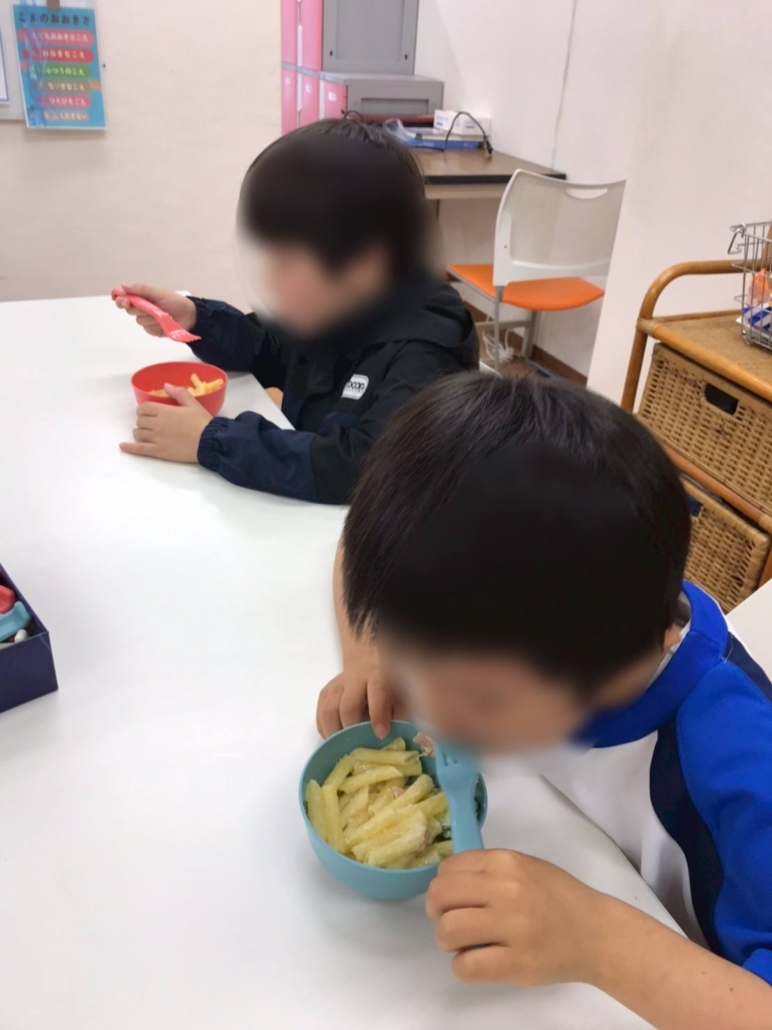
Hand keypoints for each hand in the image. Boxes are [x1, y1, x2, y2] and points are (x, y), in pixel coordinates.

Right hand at [113, 283, 196, 336]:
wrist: (189, 316)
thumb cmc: (175, 302)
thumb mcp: (158, 292)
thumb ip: (140, 289)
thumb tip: (123, 286)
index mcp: (142, 297)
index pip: (124, 298)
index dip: (120, 299)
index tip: (120, 299)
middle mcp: (142, 308)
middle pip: (129, 310)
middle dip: (138, 308)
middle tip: (148, 307)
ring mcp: (147, 320)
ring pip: (139, 320)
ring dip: (151, 317)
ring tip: (163, 314)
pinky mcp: (152, 330)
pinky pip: (147, 329)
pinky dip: (155, 325)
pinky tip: (163, 322)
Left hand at [120, 384, 212, 462]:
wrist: (209, 442)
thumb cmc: (202, 422)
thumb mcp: (193, 403)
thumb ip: (179, 393)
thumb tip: (166, 385)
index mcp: (164, 411)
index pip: (144, 408)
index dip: (143, 409)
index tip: (147, 412)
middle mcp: (157, 424)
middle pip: (140, 421)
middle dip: (142, 421)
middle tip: (150, 423)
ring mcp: (156, 438)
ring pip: (138, 433)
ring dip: (139, 432)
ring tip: (144, 433)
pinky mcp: (158, 451)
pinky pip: (139, 449)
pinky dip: (129, 448)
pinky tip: (123, 446)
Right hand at [316, 658, 406, 738]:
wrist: (366, 665)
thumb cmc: (387, 688)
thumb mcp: (400, 697)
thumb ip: (400, 714)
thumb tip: (397, 739)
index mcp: (378, 678)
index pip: (376, 693)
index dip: (378, 714)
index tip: (381, 734)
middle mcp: (355, 680)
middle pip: (347, 706)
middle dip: (352, 730)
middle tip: (358, 747)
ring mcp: (336, 686)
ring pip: (329, 712)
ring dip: (335, 733)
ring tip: (344, 747)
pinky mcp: (324, 694)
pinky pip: (320, 716)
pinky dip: (326, 731)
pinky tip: (336, 739)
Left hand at [426, 850, 603, 986]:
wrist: (597, 933)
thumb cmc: (559, 898)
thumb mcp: (525, 867)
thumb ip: (489, 870)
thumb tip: (446, 882)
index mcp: (506, 862)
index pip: (449, 869)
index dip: (443, 886)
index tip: (452, 900)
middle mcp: (506, 890)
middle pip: (441, 897)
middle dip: (437, 912)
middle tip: (451, 923)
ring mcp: (513, 927)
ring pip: (448, 930)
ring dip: (447, 941)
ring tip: (463, 945)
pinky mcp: (518, 963)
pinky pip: (466, 966)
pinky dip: (462, 967)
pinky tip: (475, 963)